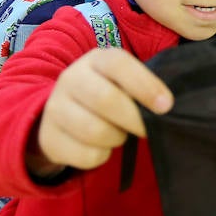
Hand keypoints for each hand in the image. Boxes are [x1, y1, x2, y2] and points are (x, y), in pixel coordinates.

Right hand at [32, 48, 173, 173]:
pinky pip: (86, 155)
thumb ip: (141, 87)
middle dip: (134, 119)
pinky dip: (101, 156)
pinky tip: (99, 146)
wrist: (63, 116)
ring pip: (95, 131)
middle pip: (105, 99)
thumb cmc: (106, 94)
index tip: (166, 106)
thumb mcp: (122, 82)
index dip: (145, 84)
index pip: (119, 63)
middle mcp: (71, 78)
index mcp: (96, 60)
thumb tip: (165, 107)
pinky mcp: (49, 137)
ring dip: (116, 138)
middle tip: (147, 129)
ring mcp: (56, 107)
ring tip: (118, 133)